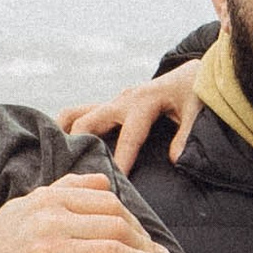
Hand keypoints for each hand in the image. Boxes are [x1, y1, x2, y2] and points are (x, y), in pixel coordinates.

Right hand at [0, 176, 170, 252]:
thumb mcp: (20, 214)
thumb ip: (59, 193)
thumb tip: (100, 180)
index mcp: (43, 201)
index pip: (104, 199)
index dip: (133, 218)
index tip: (146, 237)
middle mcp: (47, 220)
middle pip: (115, 222)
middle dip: (144, 240)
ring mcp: (50, 251)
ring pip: (114, 247)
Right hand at [62, 59, 205, 172]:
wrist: (192, 72)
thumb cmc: (195, 91)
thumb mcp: (196, 109)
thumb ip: (186, 135)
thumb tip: (175, 160)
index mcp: (144, 101)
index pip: (129, 136)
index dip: (121, 159)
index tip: (113, 180)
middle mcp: (122, 100)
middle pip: (88, 121)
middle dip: (78, 146)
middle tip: (71, 173)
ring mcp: (113, 101)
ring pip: (76, 114)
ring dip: (64, 135)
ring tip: (55, 161)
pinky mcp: (110, 105)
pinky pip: (81, 114)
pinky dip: (68, 129)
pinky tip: (61, 150)